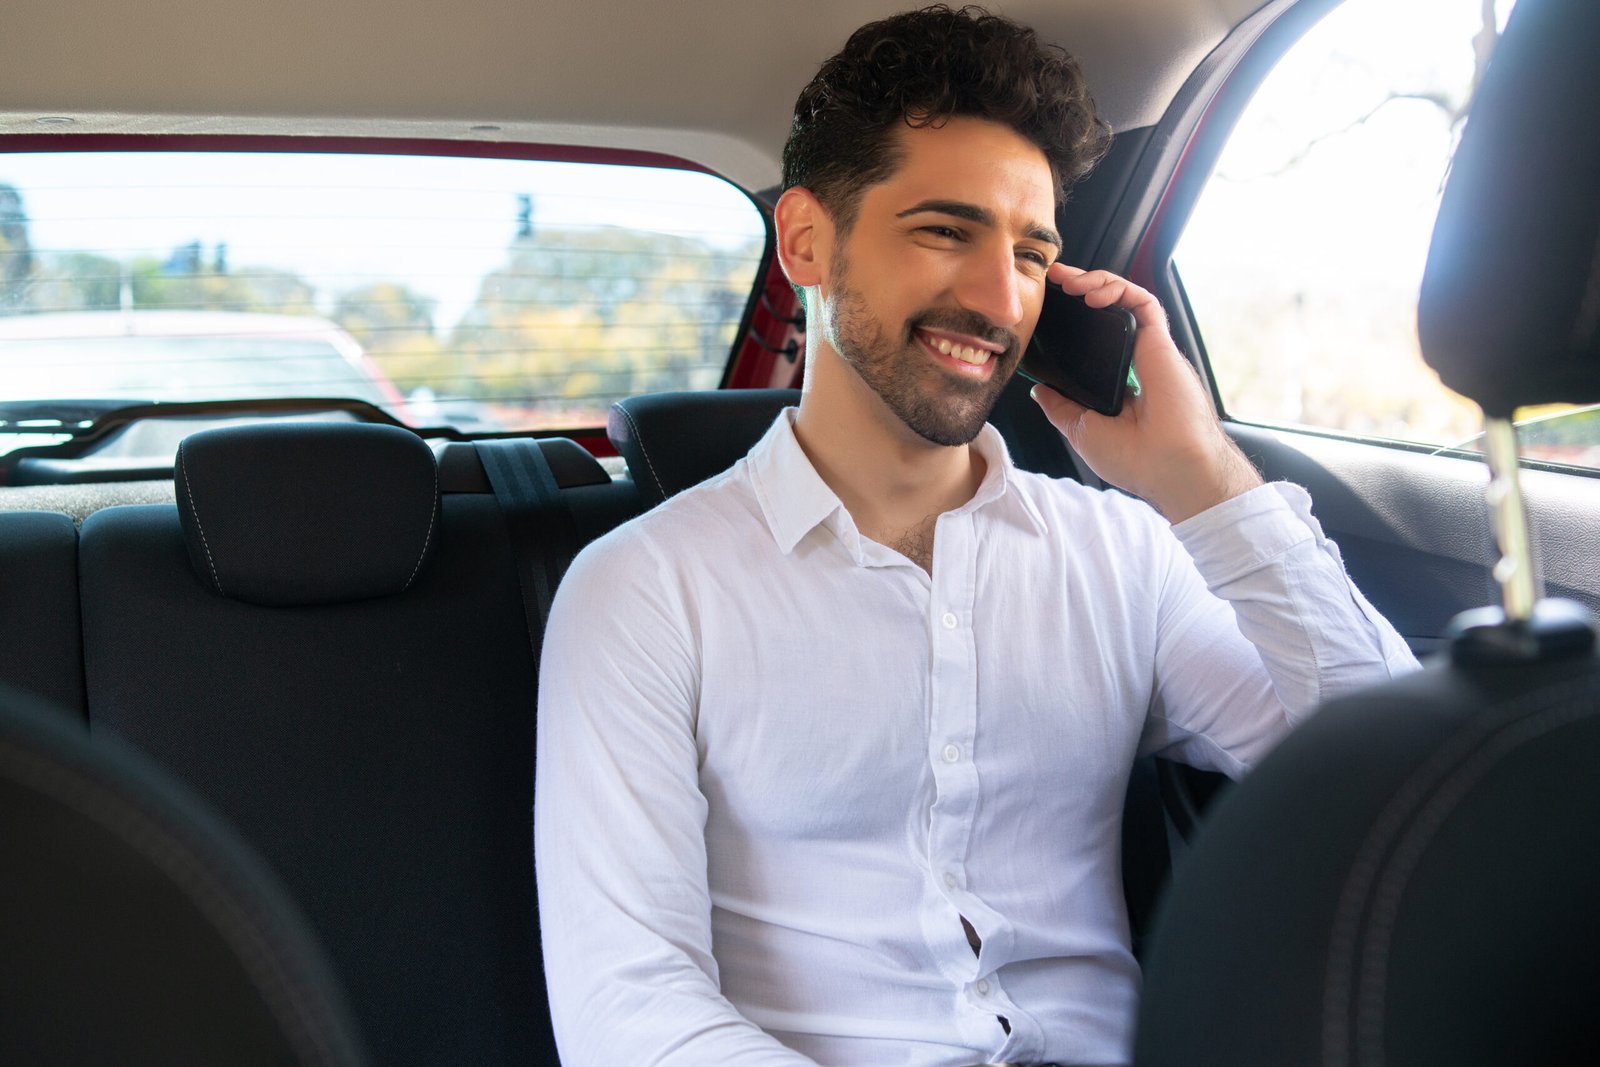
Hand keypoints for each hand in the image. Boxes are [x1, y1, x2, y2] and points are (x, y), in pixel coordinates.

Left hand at [1030, 263, 1261, 522]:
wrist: (1169, 467)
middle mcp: (1136, 363)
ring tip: (1068, 281)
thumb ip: (1061, 408)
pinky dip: (1118, 289)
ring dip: (1096, 281)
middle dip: (1082, 288)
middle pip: (1109, 313)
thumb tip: (1039, 391)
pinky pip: (1143, 302)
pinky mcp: (1162, 343)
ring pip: (1125, 300)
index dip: (1074, 321)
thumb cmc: (1136, 460)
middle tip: (1054, 279)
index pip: (1095, 340)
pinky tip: (1093, 293)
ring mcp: (1150, 352)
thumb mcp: (1082, 431)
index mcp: (1119, 384)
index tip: (1048, 308)